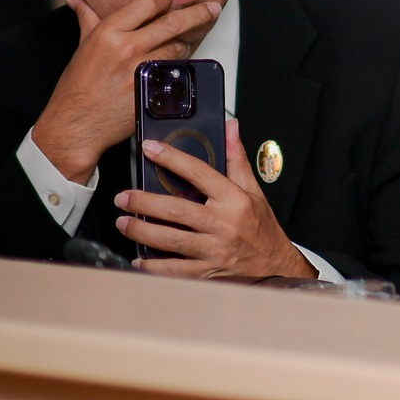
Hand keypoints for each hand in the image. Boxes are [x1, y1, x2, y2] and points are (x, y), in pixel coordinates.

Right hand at [34, 0, 220, 181]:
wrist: (76, 123)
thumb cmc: (78, 86)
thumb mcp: (83, 47)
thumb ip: (87, 19)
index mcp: (109, 32)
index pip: (149, 2)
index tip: (173, 0)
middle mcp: (127, 47)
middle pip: (174, 22)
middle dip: (199, 13)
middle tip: (213, 8)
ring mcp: (142, 69)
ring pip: (179, 47)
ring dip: (184, 45)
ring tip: (180, 45)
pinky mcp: (153, 89)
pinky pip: (177, 71)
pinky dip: (179, 66)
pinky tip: (175, 66)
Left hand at [115, 121, 314, 280]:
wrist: (276, 267)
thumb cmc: (262, 228)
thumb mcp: (254, 190)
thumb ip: (237, 159)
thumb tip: (230, 127)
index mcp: (235, 200)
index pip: (200, 173)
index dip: (173, 158)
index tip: (151, 148)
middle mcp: (223, 224)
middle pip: (177, 210)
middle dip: (144, 202)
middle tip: (123, 197)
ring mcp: (214, 249)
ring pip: (170, 240)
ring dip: (142, 231)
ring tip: (123, 223)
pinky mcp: (207, 272)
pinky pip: (174, 270)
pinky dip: (153, 266)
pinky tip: (139, 259)